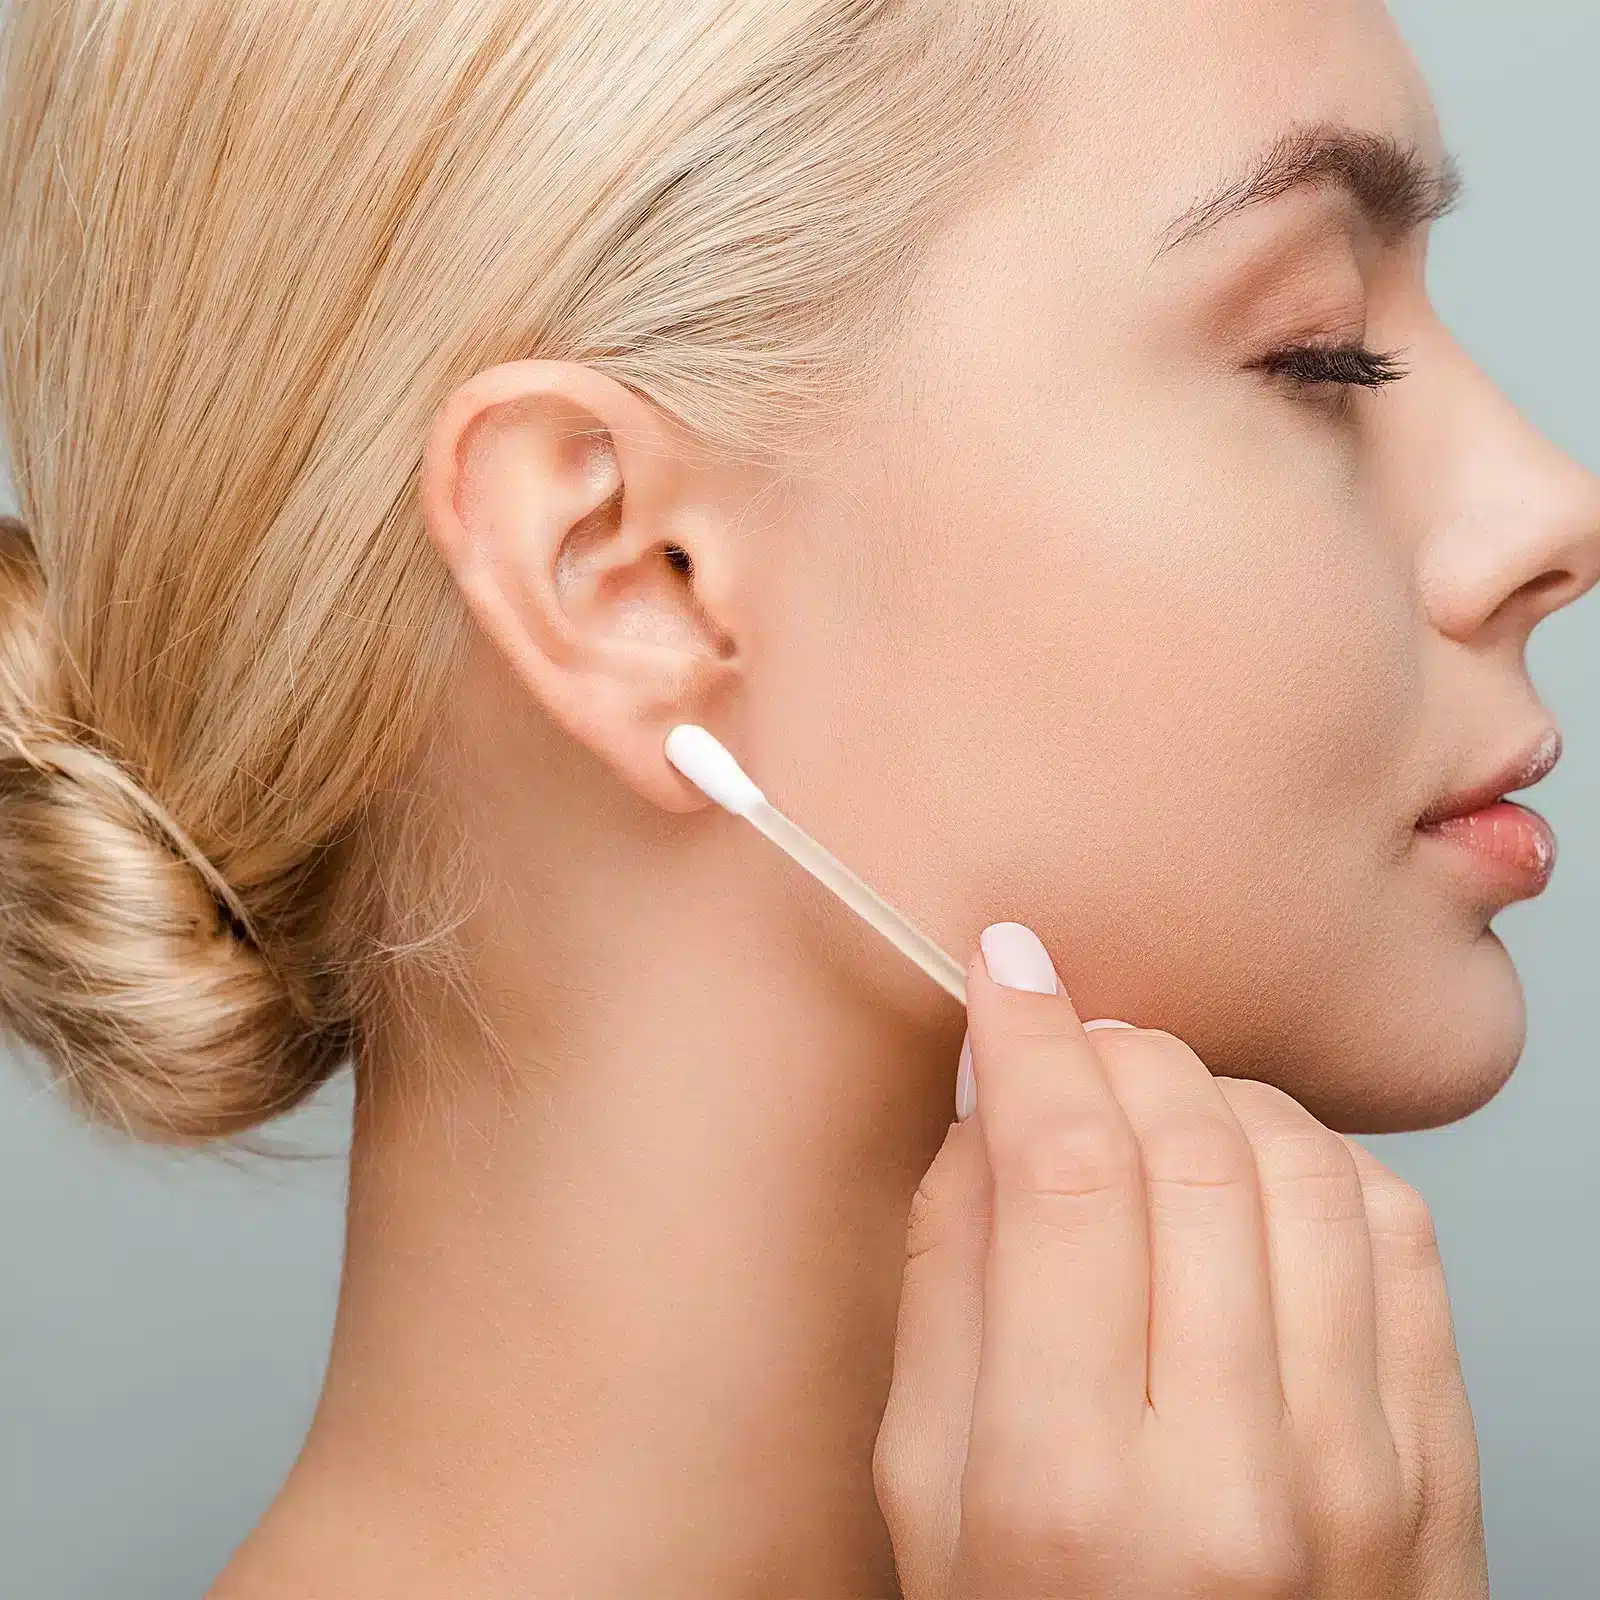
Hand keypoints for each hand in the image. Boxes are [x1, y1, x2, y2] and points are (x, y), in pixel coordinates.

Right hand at [874, 922, 1488, 1598]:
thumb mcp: (924, 1491)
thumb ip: (945, 1282)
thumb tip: (989, 1104)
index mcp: (1068, 1492)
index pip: (1065, 1175)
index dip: (1033, 1036)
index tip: (1009, 967)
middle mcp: (1238, 1480)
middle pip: (1196, 1150)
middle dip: (1123, 1049)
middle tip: (1076, 1041)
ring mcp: (1370, 1476)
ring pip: (1310, 1165)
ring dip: (1219, 1093)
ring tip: (1159, 1113)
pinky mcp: (1447, 1469)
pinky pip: (1402, 1231)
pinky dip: (1317, 1160)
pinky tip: (1252, 1186)